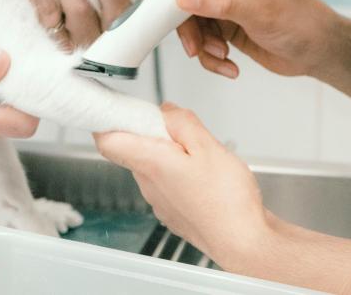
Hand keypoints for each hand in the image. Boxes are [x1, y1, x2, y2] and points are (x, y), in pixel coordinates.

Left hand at [4, 0, 129, 49]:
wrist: (92, 62)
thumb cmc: (115, 10)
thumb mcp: (128, 0)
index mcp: (120, 25)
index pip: (117, 6)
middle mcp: (95, 37)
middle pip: (77, 8)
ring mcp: (69, 42)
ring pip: (48, 12)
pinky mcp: (47, 43)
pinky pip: (33, 17)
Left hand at [94, 103, 272, 268]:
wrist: (244, 243)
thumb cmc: (227, 200)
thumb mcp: (208, 146)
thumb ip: (182, 123)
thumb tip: (165, 111)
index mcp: (150, 164)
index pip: (106, 140)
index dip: (108, 119)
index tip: (121, 107)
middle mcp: (148, 185)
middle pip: (133, 149)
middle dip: (151, 133)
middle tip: (179, 127)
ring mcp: (160, 201)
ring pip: (152, 166)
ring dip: (168, 154)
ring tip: (199, 153)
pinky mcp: (174, 212)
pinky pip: (167, 184)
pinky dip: (179, 173)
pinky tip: (203, 174)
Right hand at [164, 0, 342, 78]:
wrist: (320, 52)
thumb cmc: (301, 22)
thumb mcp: (261, 12)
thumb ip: (221, 2)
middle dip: (186, 20)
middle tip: (193, 45)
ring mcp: (224, 0)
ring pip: (189, 16)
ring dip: (199, 41)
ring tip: (221, 56)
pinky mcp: (223, 24)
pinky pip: (201, 38)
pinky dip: (209, 55)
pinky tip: (229, 66)